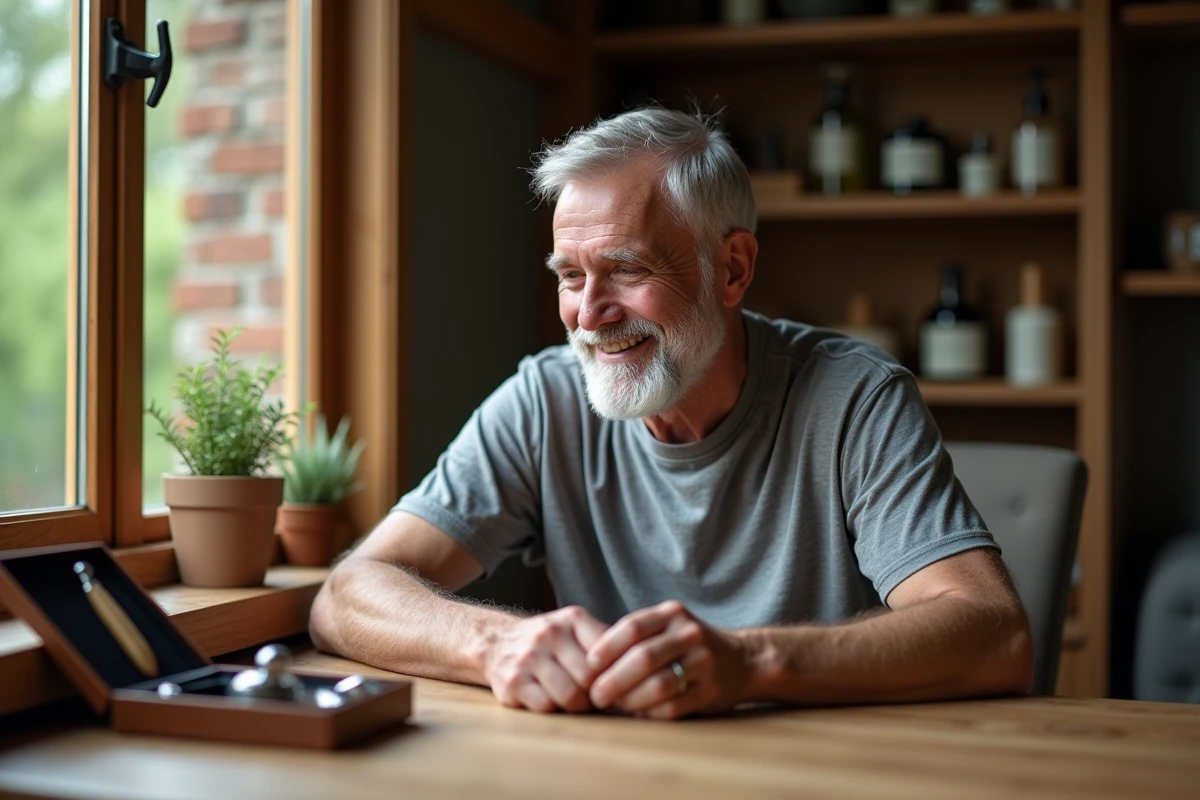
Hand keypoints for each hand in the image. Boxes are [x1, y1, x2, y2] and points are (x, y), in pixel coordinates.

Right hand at [482, 605, 607, 713]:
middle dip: (598, 694)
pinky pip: (547, 707)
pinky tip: (553, 701)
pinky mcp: (512, 683)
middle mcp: (549, 634)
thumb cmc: (549, 642)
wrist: (496, 642)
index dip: (617, 672)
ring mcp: (528, 658)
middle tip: (598, 698)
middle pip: (591, 678)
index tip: (618, 682)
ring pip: (570, 696)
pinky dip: (555, 710)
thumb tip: (640, 671)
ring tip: (578, 702)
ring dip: (579, 706)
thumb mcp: (575, 628)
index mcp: (572, 619)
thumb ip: (604, 643)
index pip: (609, 651)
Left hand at [586, 601, 752, 719]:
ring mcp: (704, 662)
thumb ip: (635, 638)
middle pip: (643, 657)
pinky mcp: (711, 691)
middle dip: (613, 679)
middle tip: (595, 695)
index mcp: (672, 614)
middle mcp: (690, 634)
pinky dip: (650, 712)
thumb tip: (589, 665)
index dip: (606, 648)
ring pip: (658, 684)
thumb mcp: (666, 628)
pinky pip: (673, 706)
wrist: (742, 661)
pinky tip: (638, 714)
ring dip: (630, 699)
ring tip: (614, 706)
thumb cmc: (687, 647)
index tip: (588, 666)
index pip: (632, 627)